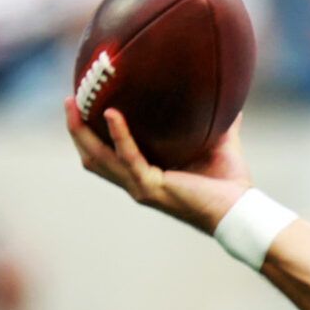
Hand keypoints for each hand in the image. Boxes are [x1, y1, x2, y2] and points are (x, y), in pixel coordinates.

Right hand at [65, 99, 251, 235]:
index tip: (84, 107)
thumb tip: (229, 99)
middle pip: (93, 157)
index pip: (109, 156)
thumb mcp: (219, 145)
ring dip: (82, 132)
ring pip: (99, 159)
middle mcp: (138, 183)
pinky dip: (119, 135)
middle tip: (69, 101)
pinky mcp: (151, 188)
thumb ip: (219, 124)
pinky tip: (112, 114)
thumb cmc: (230, 184)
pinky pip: (128, 158)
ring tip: (75, 104)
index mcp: (146, 175)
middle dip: (76, 130)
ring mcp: (141, 187)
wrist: (241, 210)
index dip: (92, 135)